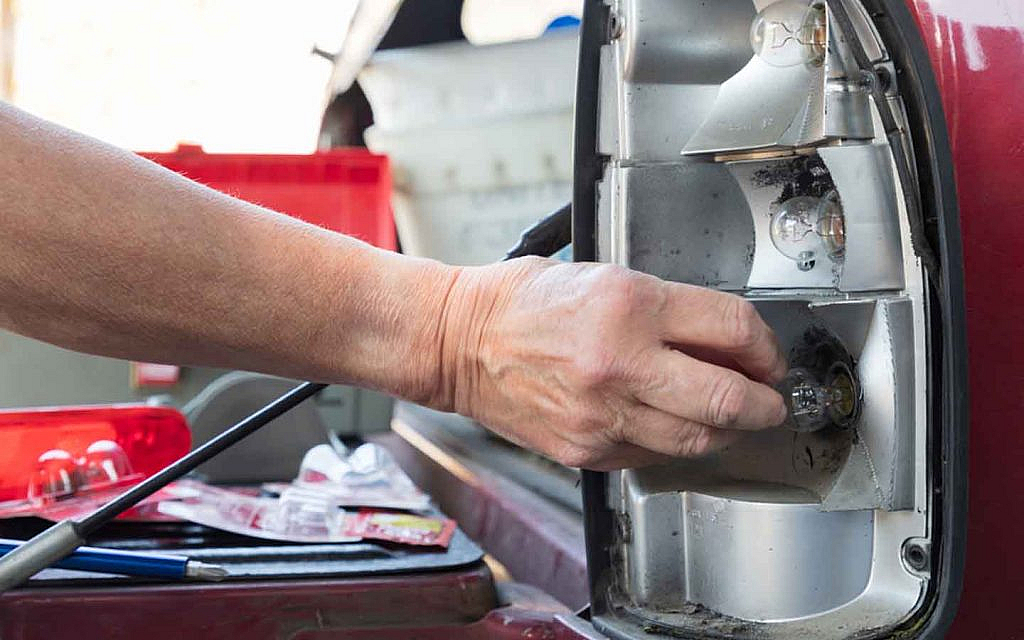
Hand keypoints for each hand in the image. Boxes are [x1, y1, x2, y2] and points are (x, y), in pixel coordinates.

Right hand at [431, 257, 788, 470]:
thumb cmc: (522, 303)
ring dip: (727, 429)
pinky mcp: (587, 449)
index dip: (765, 346)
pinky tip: (672, 425)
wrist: (459, 342)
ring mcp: (603, 413)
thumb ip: (668, 309)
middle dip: (765, 404)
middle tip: (770, 400)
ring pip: (698, 438)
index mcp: (629, 305)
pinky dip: (675, 442)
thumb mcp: (604, 278)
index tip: (767, 355)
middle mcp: (620, 362)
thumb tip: (724, 344)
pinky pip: (653, 455)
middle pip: (728, 398)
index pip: (733, 328)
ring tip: (729, 416)